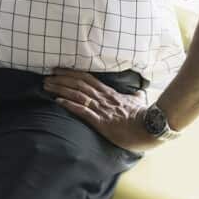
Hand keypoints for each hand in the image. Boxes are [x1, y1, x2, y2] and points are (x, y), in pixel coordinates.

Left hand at [43, 69, 157, 154]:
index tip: (58, 69)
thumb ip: (135, 97)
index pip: (87, 79)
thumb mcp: (139, 103)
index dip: (71, 73)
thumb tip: (138, 93)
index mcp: (110, 94)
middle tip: (46, 76)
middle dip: (61, 79)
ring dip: (60, 89)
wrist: (152, 128)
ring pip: (78, 95)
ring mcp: (102, 109)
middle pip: (79, 84)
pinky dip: (69, 105)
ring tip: (47, 86)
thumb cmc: (145, 117)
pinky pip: (83, 111)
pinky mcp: (101, 122)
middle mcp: (104, 98)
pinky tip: (58, 101)